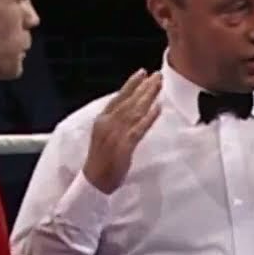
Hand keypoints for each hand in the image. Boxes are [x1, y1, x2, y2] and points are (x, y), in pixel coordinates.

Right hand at [83, 69, 161, 193]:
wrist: (94, 181)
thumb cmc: (100, 160)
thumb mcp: (104, 135)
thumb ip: (114, 122)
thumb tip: (130, 108)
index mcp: (101, 120)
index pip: (118, 98)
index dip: (130, 84)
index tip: (142, 73)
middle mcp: (107, 124)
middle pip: (129, 101)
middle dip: (144, 87)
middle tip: (157, 75)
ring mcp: (115, 135)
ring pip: (134, 111)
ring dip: (148, 97)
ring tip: (159, 85)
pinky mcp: (124, 147)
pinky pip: (138, 129)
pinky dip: (149, 118)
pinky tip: (157, 108)